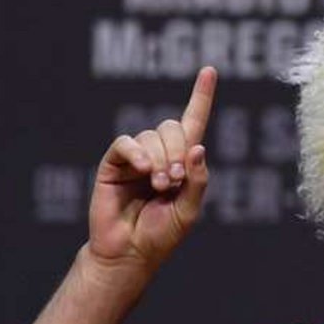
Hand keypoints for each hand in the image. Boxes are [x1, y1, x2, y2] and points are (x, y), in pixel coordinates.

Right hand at [87, 66, 216, 271]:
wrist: (129, 253)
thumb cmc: (160, 234)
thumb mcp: (189, 210)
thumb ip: (198, 181)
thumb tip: (198, 146)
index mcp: (182, 162)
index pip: (193, 122)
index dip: (201, 96)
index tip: (210, 70)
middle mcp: (159, 154)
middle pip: (173, 128)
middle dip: (178, 152)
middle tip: (174, 181)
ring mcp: (135, 157)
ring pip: (151, 136)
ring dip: (160, 161)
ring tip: (158, 187)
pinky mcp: (113, 163)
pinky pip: (126, 143)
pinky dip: (137, 153)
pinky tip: (144, 170)